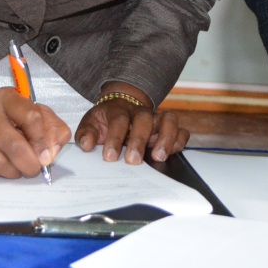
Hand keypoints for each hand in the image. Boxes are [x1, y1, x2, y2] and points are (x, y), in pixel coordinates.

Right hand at [0, 80, 70, 178]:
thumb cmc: (8, 117)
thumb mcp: (33, 112)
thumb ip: (51, 128)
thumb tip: (52, 152)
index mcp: (7, 98)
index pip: (30, 117)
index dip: (42, 141)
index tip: (47, 156)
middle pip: (14, 144)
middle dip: (30, 163)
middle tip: (35, 169)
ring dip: (15, 171)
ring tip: (20, 168)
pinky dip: (0, 174)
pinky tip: (3, 166)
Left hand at [75, 83, 189, 163]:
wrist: (121, 107)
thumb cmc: (106, 121)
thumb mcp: (91, 124)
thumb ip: (86, 134)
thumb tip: (87, 145)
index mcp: (119, 110)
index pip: (119, 120)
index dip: (114, 138)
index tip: (110, 157)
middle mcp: (140, 112)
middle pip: (144, 119)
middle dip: (139, 140)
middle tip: (133, 161)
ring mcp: (157, 118)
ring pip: (168, 120)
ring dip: (165, 138)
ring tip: (158, 157)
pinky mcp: (168, 127)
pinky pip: (181, 130)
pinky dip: (179, 141)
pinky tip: (170, 153)